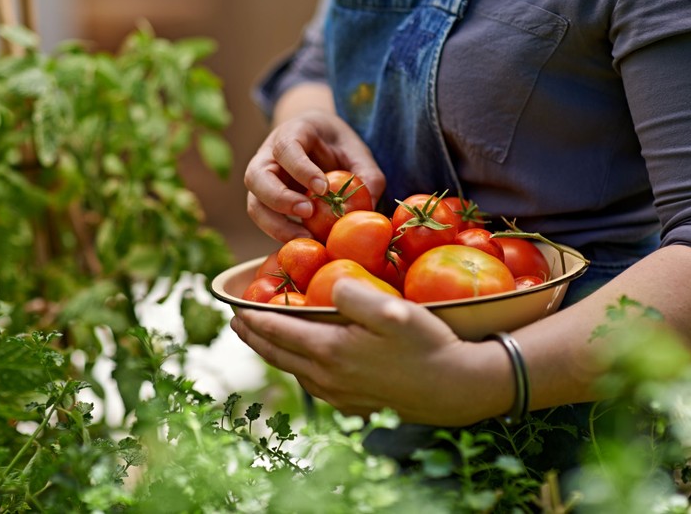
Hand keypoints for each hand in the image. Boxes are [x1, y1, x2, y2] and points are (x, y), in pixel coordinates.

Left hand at [230, 279, 502, 425]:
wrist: (456, 389)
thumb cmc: (427, 344)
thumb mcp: (393, 310)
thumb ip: (355, 293)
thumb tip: (327, 284)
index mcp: (330, 351)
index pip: (278, 332)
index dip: (253, 319)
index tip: (234, 309)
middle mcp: (327, 378)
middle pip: (278, 355)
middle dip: (254, 338)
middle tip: (236, 324)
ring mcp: (340, 396)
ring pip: (294, 372)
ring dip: (275, 354)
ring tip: (265, 340)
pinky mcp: (354, 406)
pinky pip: (313, 386)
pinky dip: (298, 370)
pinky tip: (304, 364)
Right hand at [245, 108, 384, 241]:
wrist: (320, 144)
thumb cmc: (337, 146)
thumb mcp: (356, 151)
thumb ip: (367, 174)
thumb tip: (370, 205)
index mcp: (291, 133)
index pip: (285, 148)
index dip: (300, 168)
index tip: (323, 188)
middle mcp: (267, 157)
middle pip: (256, 177)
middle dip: (279, 198)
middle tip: (308, 212)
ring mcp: (262, 182)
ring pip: (254, 204)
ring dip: (276, 225)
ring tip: (307, 238)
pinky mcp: (266, 204)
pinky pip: (265, 221)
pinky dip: (282, 235)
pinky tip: (305, 242)